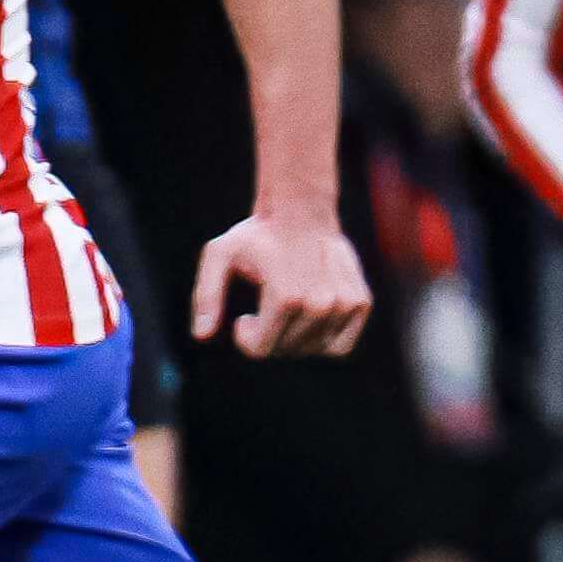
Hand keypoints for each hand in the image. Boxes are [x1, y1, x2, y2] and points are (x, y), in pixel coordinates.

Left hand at [193, 205, 370, 359]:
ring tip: (287, 306)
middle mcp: (320, 302)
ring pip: (313, 350)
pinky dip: (322, 339)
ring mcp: (344, 303)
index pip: (263, 349)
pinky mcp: (361, 302)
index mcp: (286, 295)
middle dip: (270, 337)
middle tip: (264, 309)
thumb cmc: (258, 235)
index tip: (244, 319)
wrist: (302, 211)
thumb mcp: (220, 254)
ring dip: (295, 337)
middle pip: (287, 350)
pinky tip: (309, 316)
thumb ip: (207, 295)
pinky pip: (340, 347)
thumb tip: (201, 335)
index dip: (247, 339)